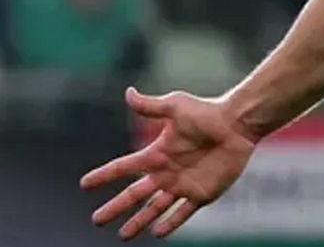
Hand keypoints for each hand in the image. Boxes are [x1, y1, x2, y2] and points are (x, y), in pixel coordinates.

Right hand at [81, 87, 256, 239]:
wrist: (238, 124)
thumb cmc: (207, 112)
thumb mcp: (175, 106)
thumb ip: (151, 105)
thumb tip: (128, 92)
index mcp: (156, 154)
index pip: (123, 167)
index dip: (104, 175)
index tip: (84, 184)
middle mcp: (166, 172)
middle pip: (134, 195)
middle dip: (115, 208)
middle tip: (97, 220)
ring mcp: (183, 184)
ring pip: (155, 208)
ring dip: (138, 221)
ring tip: (123, 236)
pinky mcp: (202, 193)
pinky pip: (183, 213)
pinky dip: (170, 223)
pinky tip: (157, 233)